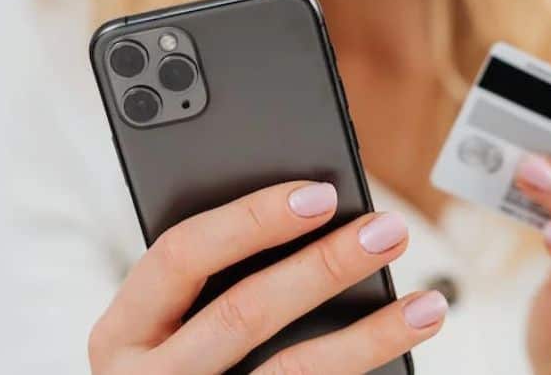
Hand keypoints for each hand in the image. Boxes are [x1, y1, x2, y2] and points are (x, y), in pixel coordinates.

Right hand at [88, 181, 446, 373]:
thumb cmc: (169, 367)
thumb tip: (311, 212)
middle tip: (388, 231)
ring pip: (291, 370)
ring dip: (369, 334)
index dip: (253, 218)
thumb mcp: (161, 327)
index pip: (181, 254)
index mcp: (122, 331)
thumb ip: (206, 280)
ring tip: (427, 304)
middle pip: (245, 310)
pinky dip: (360, 371)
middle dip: (325, 265)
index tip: (322, 194)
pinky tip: (399, 351)